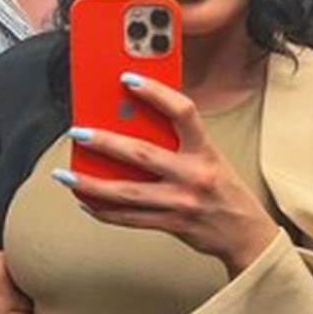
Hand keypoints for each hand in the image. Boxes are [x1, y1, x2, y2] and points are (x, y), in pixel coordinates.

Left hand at [58, 75, 279, 277]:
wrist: (246, 234)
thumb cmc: (224, 188)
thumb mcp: (209, 157)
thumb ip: (178, 142)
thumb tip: (133, 123)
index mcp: (204, 151)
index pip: (182, 112)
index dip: (155, 92)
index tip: (127, 78)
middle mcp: (193, 175)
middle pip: (141, 154)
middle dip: (104, 142)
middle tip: (78, 132)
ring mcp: (179, 203)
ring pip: (126, 192)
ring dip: (90, 183)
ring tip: (66, 174)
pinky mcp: (169, 224)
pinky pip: (128, 218)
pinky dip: (102, 210)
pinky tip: (85, 200)